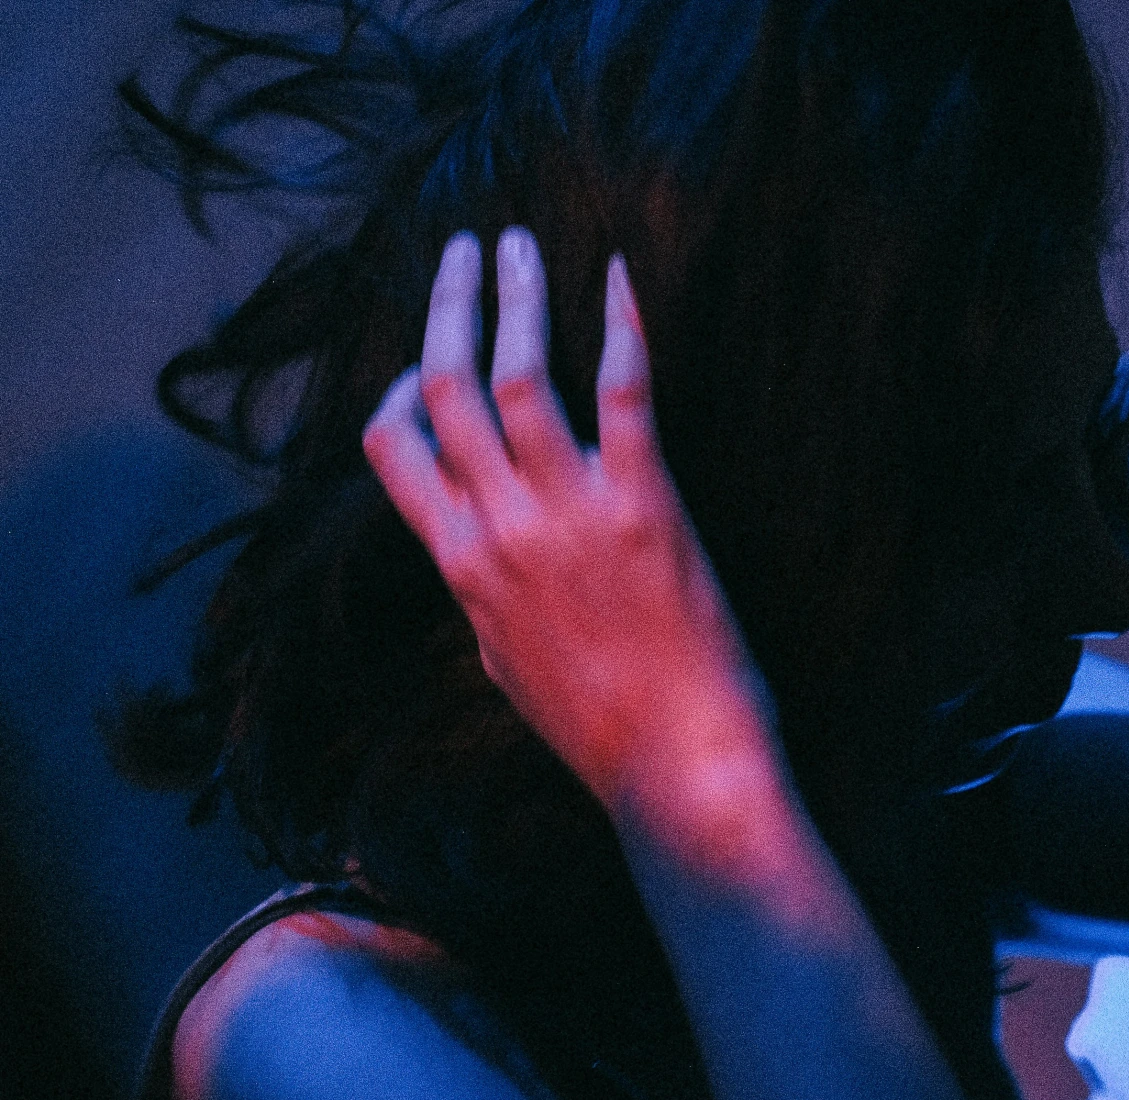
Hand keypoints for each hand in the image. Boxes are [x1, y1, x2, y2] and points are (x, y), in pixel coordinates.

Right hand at [364, 231, 778, 833]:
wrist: (678, 767)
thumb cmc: (603, 731)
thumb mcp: (509, 666)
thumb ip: (486, 602)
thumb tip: (479, 567)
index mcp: (460, 565)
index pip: (391, 449)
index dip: (399, 390)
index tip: (425, 358)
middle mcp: (501, 528)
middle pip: (445, 389)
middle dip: (447, 307)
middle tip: (461, 250)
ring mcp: (570, 514)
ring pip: (518, 375)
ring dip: (514, 296)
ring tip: (516, 243)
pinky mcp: (645, 508)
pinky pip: (624, 393)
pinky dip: (618, 325)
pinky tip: (616, 275)